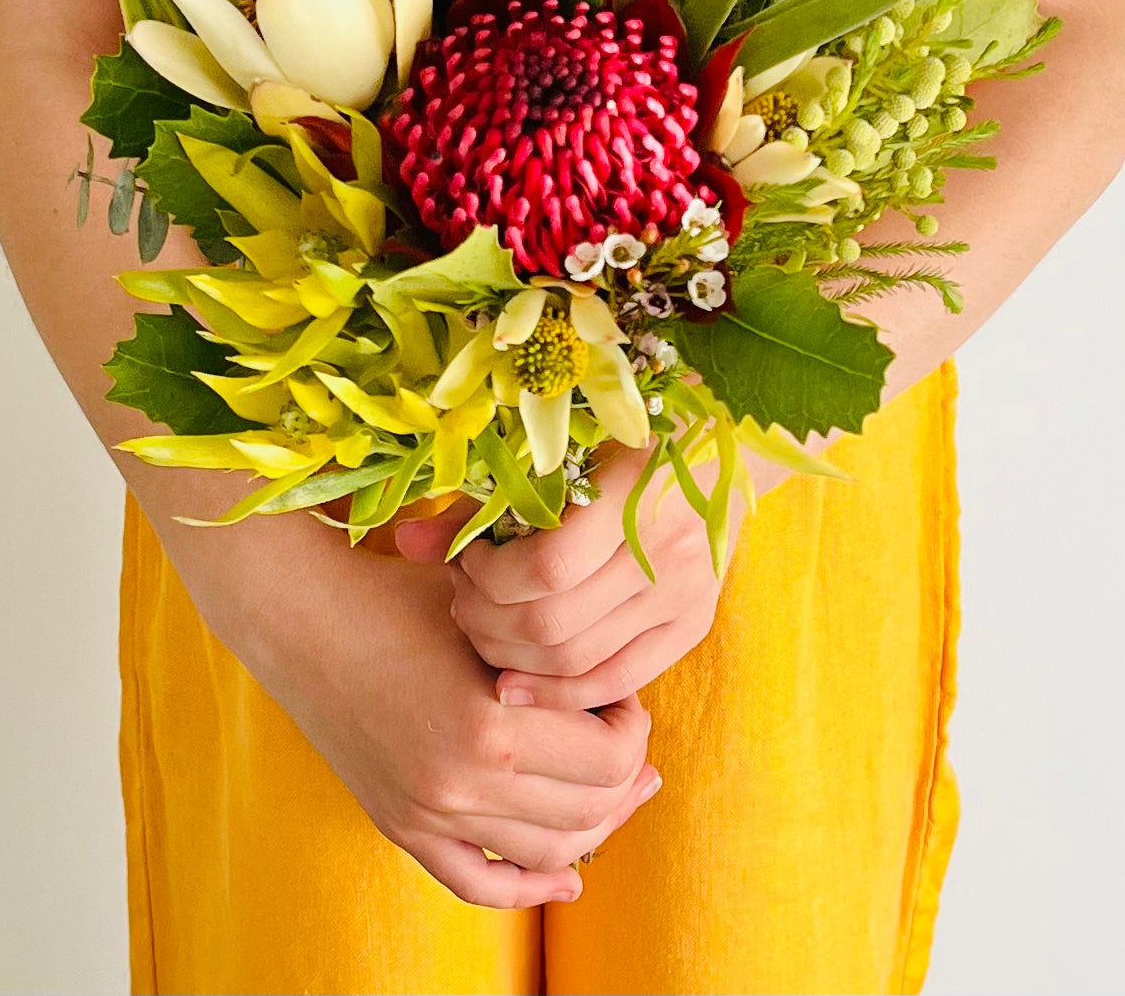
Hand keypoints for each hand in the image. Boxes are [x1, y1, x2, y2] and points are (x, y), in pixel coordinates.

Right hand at [189, 507, 660, 906]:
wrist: (303, 616)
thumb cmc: (400, 592)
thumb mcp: (488, 611)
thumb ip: (552, 655)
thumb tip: (621, 689)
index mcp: (489, 725)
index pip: (609, 759)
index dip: (632, 724)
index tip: (621, 692)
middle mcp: (461, 786)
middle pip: (588, 812)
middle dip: (623, 772)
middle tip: (625, 734)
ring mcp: (428, 815)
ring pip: (546, 852)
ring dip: (594, 825)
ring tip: (614, 790)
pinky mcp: (401, 826)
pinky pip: (479, 885)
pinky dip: (530, 886)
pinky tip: (565, 876)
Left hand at [396, 447, 742, 709]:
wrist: (722, 445)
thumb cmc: (625, 433)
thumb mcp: (559, 449)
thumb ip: (486, 499)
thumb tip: (402, 541)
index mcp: (636, 488)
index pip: (547, 569)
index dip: (489, 579)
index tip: (466, 562)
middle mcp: (669, 549)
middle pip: (554, 625)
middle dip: (489, 622)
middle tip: (464, 600)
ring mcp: (687, 592)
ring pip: (579, 661)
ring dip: (514, 656)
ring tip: (486, 626)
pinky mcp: (695, 623)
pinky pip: (617, 678)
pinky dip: (559, 691)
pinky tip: (516, 682)